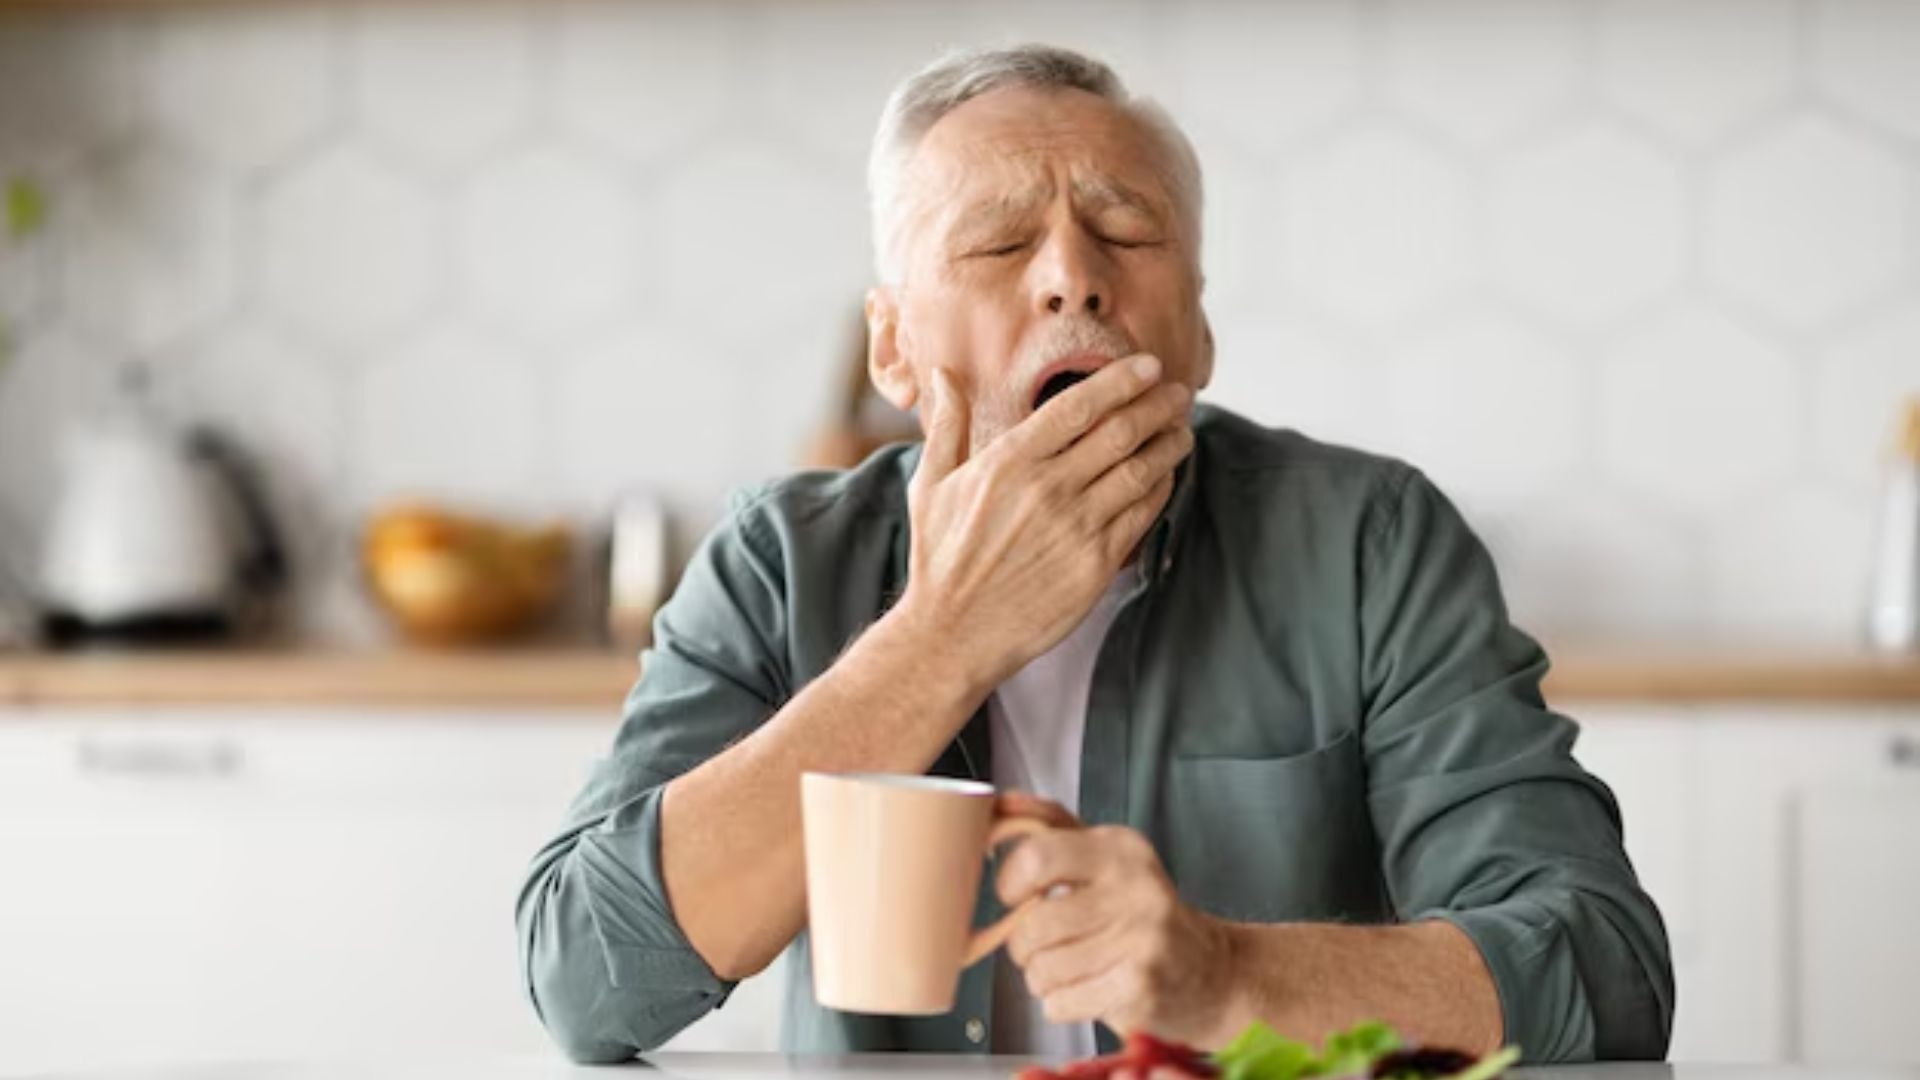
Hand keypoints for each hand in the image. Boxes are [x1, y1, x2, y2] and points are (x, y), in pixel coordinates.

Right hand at [895, 355, 1192, 691]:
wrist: (952, 633)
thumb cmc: (939, 558)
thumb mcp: (931, 484)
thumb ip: (948, 424)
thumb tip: (942, 373)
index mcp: (1009, 461)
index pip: (1079, 406)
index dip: (1121, 380)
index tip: (1147, 366)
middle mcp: (1048, 489)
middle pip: (1120, 432)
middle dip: (1158, 406)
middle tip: (1178, 392)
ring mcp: (1076, 528)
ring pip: (1140, 471)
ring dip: (1169, 444)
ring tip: (1182, 429)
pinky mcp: (1096, 565)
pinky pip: (1141, 515)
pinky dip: (1160, 488)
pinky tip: (1165, 476)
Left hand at [995, 793, 1243, 1048]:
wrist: (1211, 971)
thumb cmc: (1145, 912)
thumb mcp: (1105, 854)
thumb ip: (1050, 824)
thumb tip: (1001, 803)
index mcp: (1120, 848)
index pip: (1036, 856)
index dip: (1010, 883)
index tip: (1016, 894)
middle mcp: (1135, 888)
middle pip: (1033, 925)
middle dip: (1025, 944)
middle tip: (1046, 942)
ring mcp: (1142, 939)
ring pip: (1042, 969)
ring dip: (1044, 977)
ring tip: (1074, 966)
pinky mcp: (1140, 986)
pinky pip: (1060, 1003)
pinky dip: (1063, 1003)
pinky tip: (1090, 989)